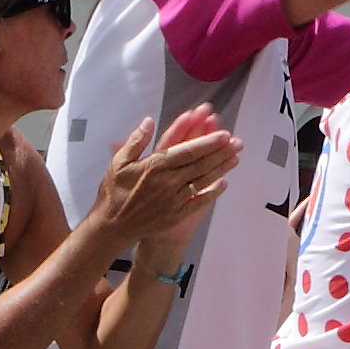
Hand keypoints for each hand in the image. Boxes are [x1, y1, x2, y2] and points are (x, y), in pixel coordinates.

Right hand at [94, 108, 239, 250]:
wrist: (111, 226)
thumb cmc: (113, 192)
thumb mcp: (118, 163)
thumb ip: (136, 141)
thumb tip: (149, 121)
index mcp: (155, 166)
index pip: (188, 151)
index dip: (208, 142)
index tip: (223, 134)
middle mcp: (168, 182)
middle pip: (200, 164)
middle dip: (221, 153)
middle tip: (237, 143)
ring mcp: (174, 199)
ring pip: (203, 181)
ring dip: (221, 169)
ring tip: (236, 158)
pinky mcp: (176, 214)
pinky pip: (199, 202)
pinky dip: (212, 193)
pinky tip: (224, 184)